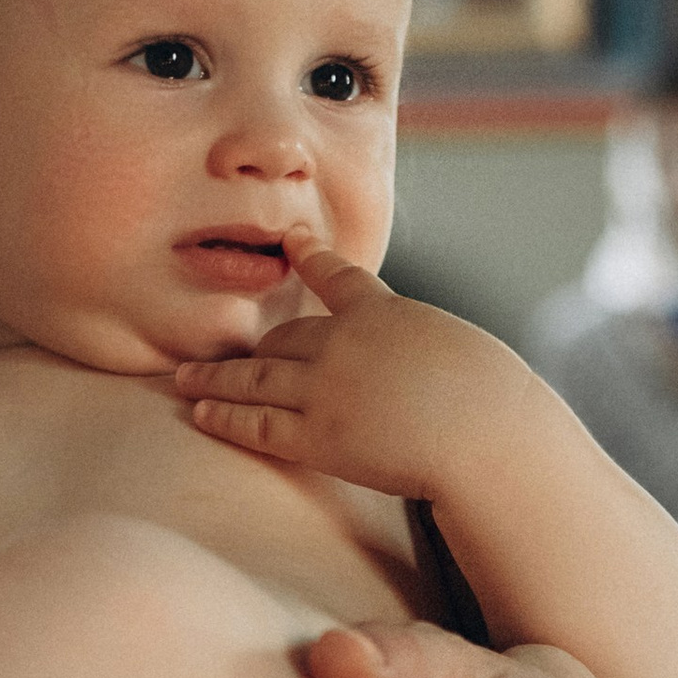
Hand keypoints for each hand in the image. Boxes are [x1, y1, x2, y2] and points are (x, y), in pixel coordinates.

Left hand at [171, 240, 531, 501]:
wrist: (488, 435)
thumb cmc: (492, 402)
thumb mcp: (458, 350)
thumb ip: (420, 347)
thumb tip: (419, 361)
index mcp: (383, 313)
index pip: (340, 278)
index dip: (311, 258)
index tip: (293, 241)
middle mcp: (344, 342)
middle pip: (284, 337)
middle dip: (255, 346)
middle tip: (220, 354)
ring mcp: (326, 387)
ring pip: (255, 377)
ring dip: (216, 379)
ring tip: (184, 380)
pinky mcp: (318, 435)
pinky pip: (257, 424)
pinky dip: (224, 416)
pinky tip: (199, 412)